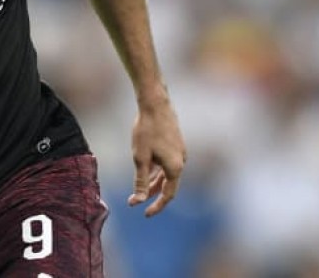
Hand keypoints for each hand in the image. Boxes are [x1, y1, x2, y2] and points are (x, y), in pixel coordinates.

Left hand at [127, 95, 185, 216]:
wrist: (155, 103)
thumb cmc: (146, 130)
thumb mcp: (140, 158)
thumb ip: (141, 181)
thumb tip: (138, 200)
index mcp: (175, 167)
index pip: (168, 194)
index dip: (157, 206)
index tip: (145, 214)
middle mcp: (181, 160)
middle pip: (168, 185)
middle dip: (152, 194)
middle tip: (136, 201)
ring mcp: (180, 151)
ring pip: (167, 174)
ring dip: (154, 182)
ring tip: (138, 188)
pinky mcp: (176, 144)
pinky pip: (167, 163)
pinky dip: (157, 170)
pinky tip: (146, 170)